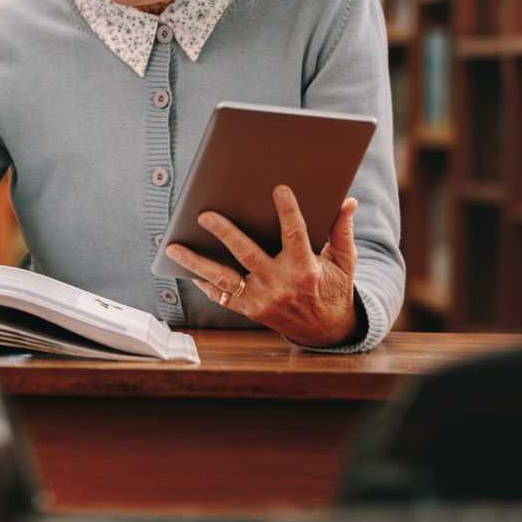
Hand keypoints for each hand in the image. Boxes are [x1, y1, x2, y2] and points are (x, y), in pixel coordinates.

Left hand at [163, 186, 362, 347]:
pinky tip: (187, 269)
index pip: (295, 234)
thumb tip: (348, 201)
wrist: (327, 332)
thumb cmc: (333, 289)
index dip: (288, 211)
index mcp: (305, 268)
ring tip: (173, 247)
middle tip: (204, 215)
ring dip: (196, 262)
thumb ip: (342, 231)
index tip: (278, 189)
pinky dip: (204, 283)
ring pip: (224, 278)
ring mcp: (262, 299)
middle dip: (225, 233)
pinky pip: (222, 297)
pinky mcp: (251, 311)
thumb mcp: (344, 262)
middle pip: (247, 254)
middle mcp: (280, 284)